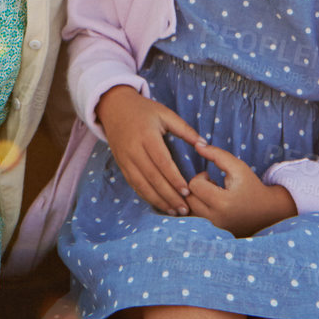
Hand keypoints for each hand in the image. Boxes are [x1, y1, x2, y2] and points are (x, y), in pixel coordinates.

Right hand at [95, 85, 203, 215]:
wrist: (114, 107)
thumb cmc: (144, 110)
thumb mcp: (164, 113)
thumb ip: (184, 129)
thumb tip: (204, 144)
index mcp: (147, 136)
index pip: (162, 162)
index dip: (174, 178)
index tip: (187, 191)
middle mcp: (134, 149)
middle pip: (152, 177)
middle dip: (169, 195)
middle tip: (185, 208)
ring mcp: (125, 159)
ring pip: (142, 184)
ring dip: (158, 200)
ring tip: (174, 211)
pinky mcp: (121, 165)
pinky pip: (134, 184)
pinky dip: (146, 196)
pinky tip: (159, 204)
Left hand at [183, 143, 297, 236]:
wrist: (268, 211)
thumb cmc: (251, 186)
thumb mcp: (237, 166)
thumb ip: (216, 154)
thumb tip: (196, 145)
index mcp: (222, 202)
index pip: (194, 185)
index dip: (201, 177)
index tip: (212, 177)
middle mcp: (216, 219)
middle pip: (187, 199)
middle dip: (196, 189)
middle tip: (210, 186)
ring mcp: (214, 229)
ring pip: (188, 211)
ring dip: (195, 201)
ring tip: (209, 197)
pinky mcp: (214, 234)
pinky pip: (194, 222)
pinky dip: (197, 212)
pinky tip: (208, 206)